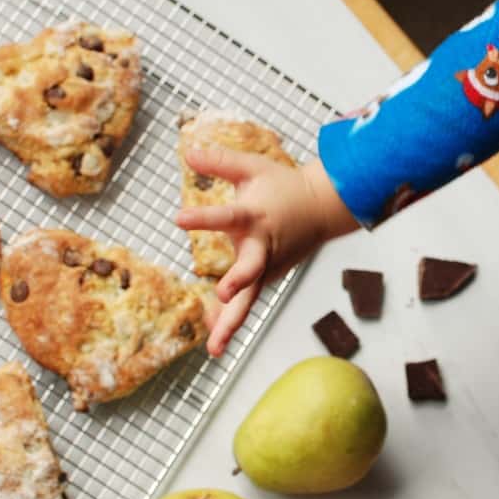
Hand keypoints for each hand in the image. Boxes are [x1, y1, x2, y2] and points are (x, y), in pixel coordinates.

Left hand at [176, 152, 357, 356]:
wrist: (320, 209)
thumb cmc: (282, 186)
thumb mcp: (252, 168)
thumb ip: (220, 161)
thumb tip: (187, 150)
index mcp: (255, 216)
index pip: (226, 216)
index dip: (203, 218)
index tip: (179, 218)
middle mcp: (261, 246)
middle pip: (250, 268)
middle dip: (238, 281)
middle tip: (224, 292)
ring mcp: (266, 267)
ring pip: (249, 298)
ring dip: (232, 322)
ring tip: (214, 349)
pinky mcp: (266, 278)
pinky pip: (247, 302)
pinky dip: (232, 322)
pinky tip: (215, 344)